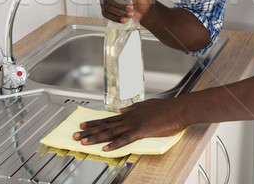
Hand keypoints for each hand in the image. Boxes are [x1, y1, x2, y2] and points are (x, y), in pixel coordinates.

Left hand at [73, 98, 187, 150]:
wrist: (178, 109)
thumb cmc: (165, 108)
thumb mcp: (146, 104)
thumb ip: (133, 108)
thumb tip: (122, 110)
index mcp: (129, 113)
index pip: (108, 119)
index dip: (95, 122)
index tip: (83, 124)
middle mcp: (128, 118)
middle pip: (105, 125)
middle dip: (89, 130)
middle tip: (75, 134)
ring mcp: (133, 124)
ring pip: (110, 132)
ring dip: (96, 137)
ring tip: (83, 141)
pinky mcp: (140, 131)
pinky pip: (124, 140)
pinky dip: (114, 145)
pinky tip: (105, 149)